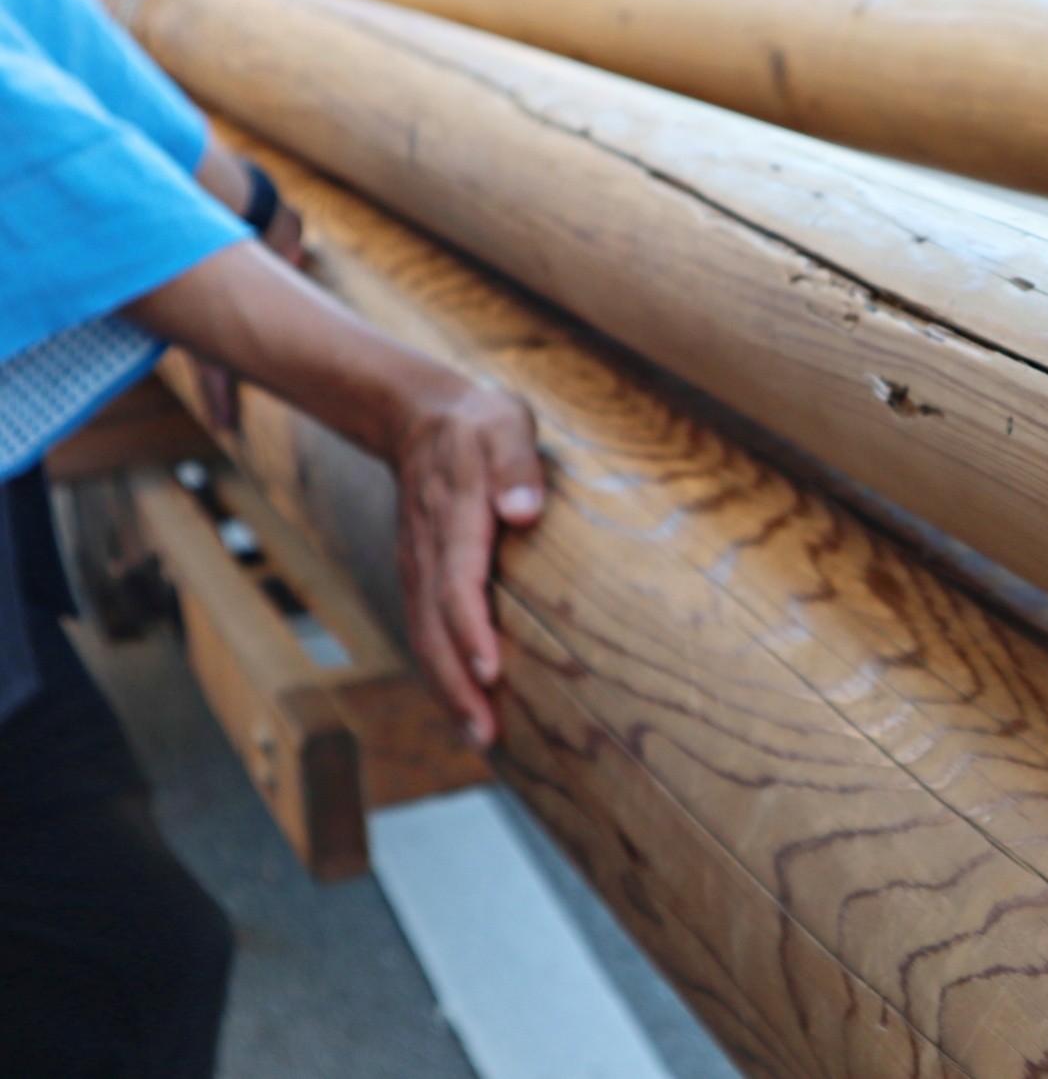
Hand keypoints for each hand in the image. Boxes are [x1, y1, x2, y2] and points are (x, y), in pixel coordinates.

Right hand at [128, 241, 544, 747]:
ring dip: (448, 688)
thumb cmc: (478, 422)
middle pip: (435, 626)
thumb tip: (524, 509)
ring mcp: (418, 566)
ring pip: (425, 636)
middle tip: (485, 734)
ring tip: (478, 737)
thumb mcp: (505, 422)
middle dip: (457, 683)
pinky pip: (425, 630)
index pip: (458, 582)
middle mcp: (428, 550)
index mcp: (454, 516)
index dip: (471, 629)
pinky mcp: (420, 575)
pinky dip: (440, 671)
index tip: (491, 670)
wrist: (418, 416)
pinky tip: (464, 705)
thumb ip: (517, 464)